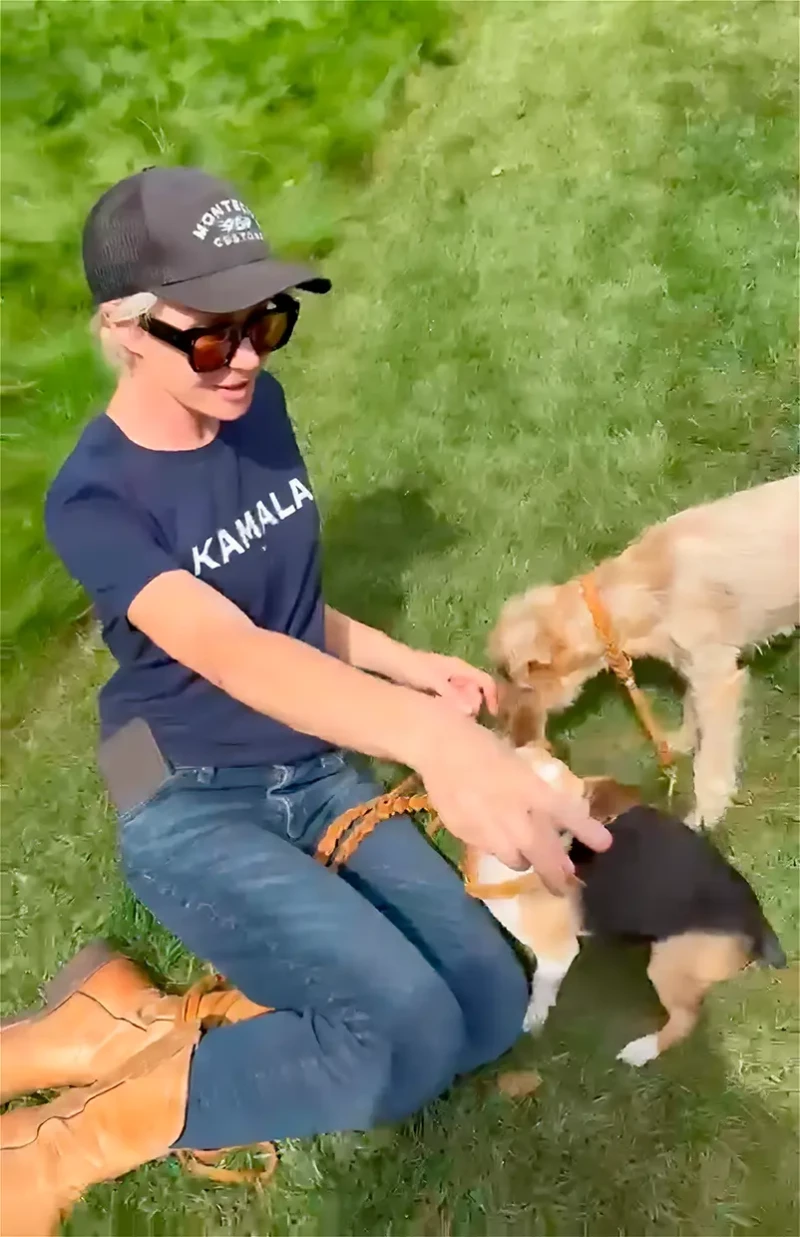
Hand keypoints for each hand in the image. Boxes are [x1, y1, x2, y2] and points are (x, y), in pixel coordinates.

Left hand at [394, 650, 497, 717]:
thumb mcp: (433, 681)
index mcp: (460, 668)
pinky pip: (452, 701)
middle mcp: (458, 674)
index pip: (486, 681)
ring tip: (450, 719)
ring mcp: (448, 682)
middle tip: (462, 719)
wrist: (391, 662)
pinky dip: (451, 709)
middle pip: (475, 693)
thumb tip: (470, 710)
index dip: (492, 698)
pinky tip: (442, 717)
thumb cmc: (413, 667)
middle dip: (473, 706)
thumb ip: (452, 695)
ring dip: (461, 709)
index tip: (490, 715)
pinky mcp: (438, 689)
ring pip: (464, 699)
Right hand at [413, 711, 610, 892]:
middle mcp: (514, 813)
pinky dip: (496, 848)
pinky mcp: (467, 836)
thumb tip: (552, 821)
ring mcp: (489, 828)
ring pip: (516, 861)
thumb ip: (534, 796)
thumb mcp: (518, 767)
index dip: (588, 832)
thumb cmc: (484, 747)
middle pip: (544, 854)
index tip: (605, 845)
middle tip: (565, 887)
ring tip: (525, 857)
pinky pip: (488, 851)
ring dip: (525, 861)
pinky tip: (492, 836)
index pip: (567, 815)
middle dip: (557, 875)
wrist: (440, 746)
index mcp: (531, 789)